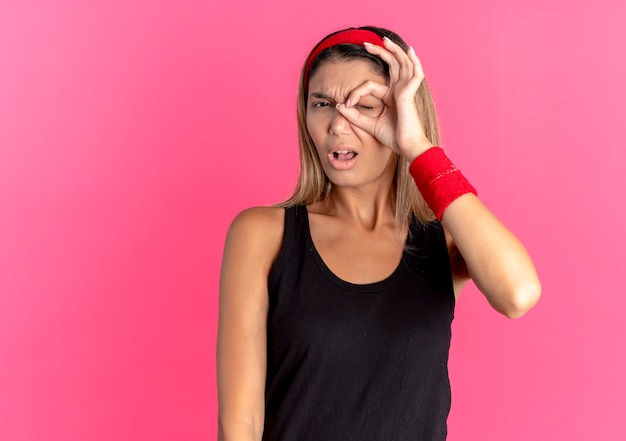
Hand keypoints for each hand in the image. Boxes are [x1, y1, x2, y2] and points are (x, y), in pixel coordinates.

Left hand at [336, 37, 433, 161]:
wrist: (407, 147)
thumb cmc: (393, 137)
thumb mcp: (368, 124)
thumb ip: (354, 115)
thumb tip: (338, 106)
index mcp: (391, 96)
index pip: (370, 85)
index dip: (355, 92)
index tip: (345, 104)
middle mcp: (399, 91)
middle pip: (392, 65)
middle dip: (380, 52)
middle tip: (366, 44)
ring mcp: (406, 91)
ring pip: (402, 64)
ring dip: (395, 50)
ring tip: (385, 40)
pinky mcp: (409, 94)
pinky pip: (415, 74)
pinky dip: (415, 62)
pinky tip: (410, 51)